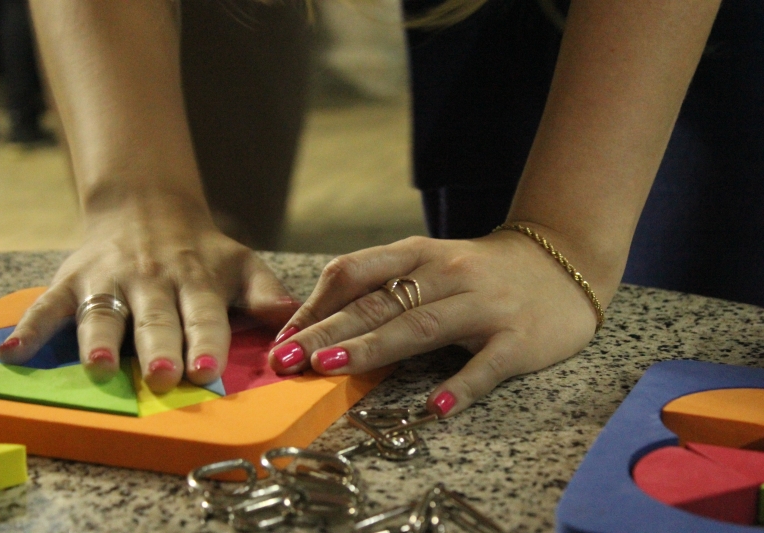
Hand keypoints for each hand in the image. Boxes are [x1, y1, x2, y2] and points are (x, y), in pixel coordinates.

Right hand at [0, 195, 298, 392]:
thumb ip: (264, 293)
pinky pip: (49, 305)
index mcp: (196, 280)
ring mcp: (110, 279)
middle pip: (156, 318)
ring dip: (100, 338)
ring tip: (98, 364)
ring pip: (104, 312)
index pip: (203, 314)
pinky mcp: (73, 279)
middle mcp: (153, 281)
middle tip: (162, 375)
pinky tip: (15, 351)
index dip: (205, 342)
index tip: (207, 370)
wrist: (148, 207)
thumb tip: (293, 321)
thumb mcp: (240, 263)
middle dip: (159, 347)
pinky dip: (32, 327)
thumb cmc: (202, 250)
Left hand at [268, 229, 602, 416]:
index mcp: (418, 255)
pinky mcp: (517, 337)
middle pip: (378, 303)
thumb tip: (320, 323)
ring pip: (420, 326)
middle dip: (326, 332)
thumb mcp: (430, 264)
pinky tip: (436, 406)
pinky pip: (487, 364)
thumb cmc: (479, 272)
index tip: (283, 340)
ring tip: (331, 369)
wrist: (562, 264)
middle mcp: (447, 274)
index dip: (314, 306)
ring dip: (372, 348)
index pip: (354, 273)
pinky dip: (462, 384)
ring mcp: (484, 304)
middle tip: (286, 362)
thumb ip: (383, 287)